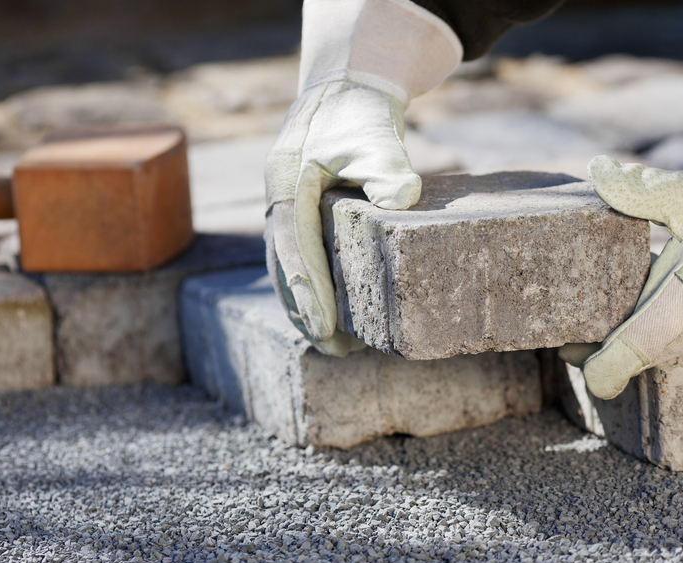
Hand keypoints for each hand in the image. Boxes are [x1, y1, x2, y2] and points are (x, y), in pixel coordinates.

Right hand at [265, 83, 418, 355]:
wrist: (345, 92)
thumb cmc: (360, 115)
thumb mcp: (375, 135)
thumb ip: (388, 165)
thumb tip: (403, 197)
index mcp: (287, 181)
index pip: (293, 244)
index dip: (307, 288)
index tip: (324, 326)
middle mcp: (279, 200)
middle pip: (283, 266)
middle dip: (305, 311)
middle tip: (333, 350)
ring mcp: (285, 209)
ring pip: (287, 268)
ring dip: (306, 308)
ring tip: (336, 348)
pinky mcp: (300, 216)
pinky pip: (299, 261)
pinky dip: (312, 291)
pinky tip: (333, 318)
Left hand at [560, 100, 682, 398]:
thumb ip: (642, 189)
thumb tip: (598, 171)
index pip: (648, 338)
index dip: (612, 362)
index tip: (587, 374)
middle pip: (652, 353)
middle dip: (609, 356)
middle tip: (570, 347)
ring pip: (673, 348)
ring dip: (636, 346)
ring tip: (592, 337)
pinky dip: (665, 336)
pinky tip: (638, 321)